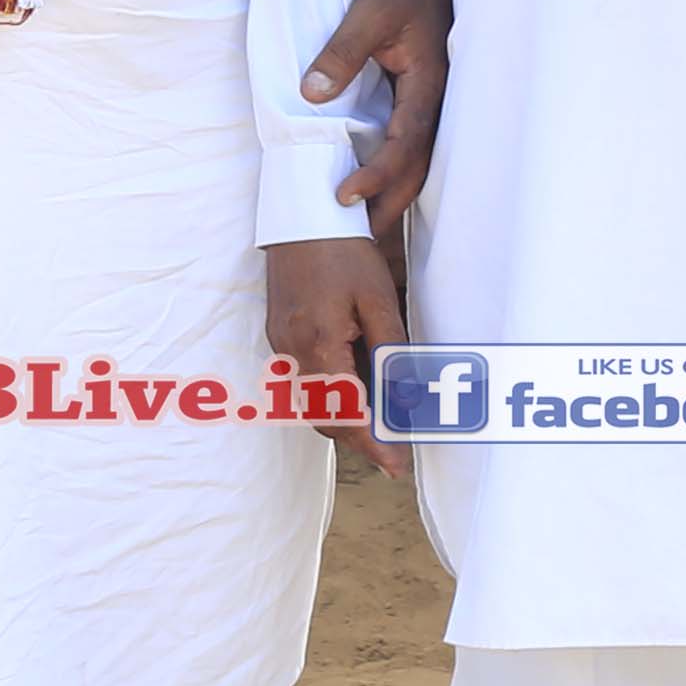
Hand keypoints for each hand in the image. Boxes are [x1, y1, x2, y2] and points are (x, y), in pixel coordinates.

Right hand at [265, 235, 407, 471]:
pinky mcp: (280, 336)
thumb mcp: (379, 300)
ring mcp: (281, 345)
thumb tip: (405, 401)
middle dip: (361, 438)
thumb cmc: (344, 252)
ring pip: (313, 403)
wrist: (302, 218)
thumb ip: (391, 353)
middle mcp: (292, 352)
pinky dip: (331, 396)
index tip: (396, 467)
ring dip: (346, 419)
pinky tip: (359, 389)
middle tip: (396, 451)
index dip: (373, 444)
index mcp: (319, 343)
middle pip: (325, 418)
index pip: (346, 412)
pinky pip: (305, 382)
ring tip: (382, 424)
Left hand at [304, 0, 453, 221]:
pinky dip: (394, 168)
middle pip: (418, 166)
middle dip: (389, 203)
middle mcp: (437, 99)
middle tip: (356, 237)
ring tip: (362, 222)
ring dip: (392, 191)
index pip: (405, 144)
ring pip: (418, 159)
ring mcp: (432, 100)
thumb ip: (342, 51)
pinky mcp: (421, 97)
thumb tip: (311, 95)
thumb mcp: (370, 9)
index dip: (377, 175)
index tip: (344, 197)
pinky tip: (371, 183)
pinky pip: (411, 142)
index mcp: (429, 83)